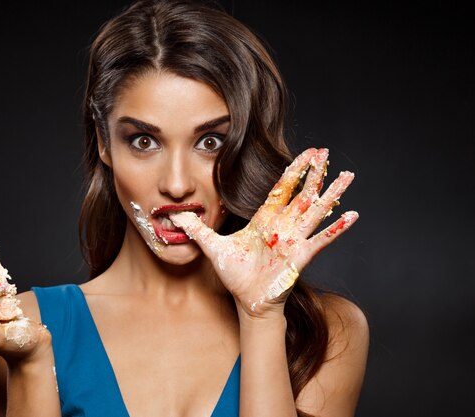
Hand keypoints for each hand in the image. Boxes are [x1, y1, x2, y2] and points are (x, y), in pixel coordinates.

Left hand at [170, 148, 357, 317]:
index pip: (281, 188)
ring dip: (331, 193)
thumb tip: (174, 215)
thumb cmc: (235, 275)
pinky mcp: (300, 256)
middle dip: (313, 172)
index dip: (293, 170)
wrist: (247, 301)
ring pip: (316, 210)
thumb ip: (196, 229)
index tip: (305, 153)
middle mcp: (283, 226)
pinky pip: (322, 239)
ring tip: (348, 175)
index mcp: (265, 220)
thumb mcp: (212, 247)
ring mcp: (294, 239)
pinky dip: (337, 228)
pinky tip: (352, 215)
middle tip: (326, 151)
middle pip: (302, 193)